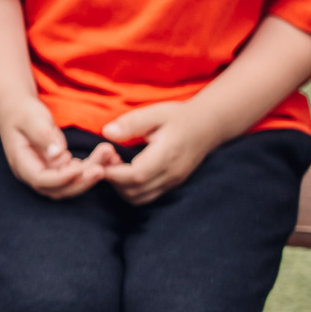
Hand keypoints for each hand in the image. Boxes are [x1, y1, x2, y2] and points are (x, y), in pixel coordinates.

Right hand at [0, 98, 113, 198]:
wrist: (17, 109)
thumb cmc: (22, 112)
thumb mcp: (30, 118)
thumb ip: (42, 135)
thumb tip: (57, 155)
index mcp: (21, 163)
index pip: (40, 180)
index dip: (61, 178)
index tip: (80, 168)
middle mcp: (33, 173)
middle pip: (57, 189)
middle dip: (80, 182)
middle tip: (101, 170)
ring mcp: (46, 171)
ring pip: (70, 183)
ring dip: (90, 174)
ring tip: (109, 157)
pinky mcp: (58, 167)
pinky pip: (77, 173)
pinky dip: (92, 167)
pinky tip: (107, 156)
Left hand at [97, 101, 217, 205]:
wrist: (208, 126)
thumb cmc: (179, 117)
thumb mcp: (155, 113)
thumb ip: (131, 123)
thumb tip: (107, 133)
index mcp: (167, 154)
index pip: (136, 175)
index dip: (114, 172)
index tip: (102, 159)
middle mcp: (171, 173)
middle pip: (134, 191)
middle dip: (114, 180)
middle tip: (106, 160)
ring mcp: (173, 182)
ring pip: (138, 198)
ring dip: (120, 187)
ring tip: (116, 166)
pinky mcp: (172, 185)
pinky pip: (146, 196)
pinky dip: (130, 189)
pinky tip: (126, 171)